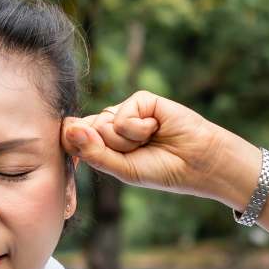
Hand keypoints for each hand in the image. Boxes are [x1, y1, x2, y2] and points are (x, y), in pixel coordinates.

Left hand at [61, 90, 244, 200]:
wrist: (197, 162)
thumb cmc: (161, 169)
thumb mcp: (122, 169)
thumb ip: (93, 152)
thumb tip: (70, 129)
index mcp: (103, 143)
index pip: (74, 139)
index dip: (79, 148)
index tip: (99, 158)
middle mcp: (111, 125)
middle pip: (86, 132)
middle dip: (110, 148)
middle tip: (136, 153)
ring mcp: (125, 111)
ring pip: (103, 124)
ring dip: (126, 141)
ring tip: (148, 141)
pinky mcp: (140, 100)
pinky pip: (122, 115)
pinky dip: (138, 128)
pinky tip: (155, 128)